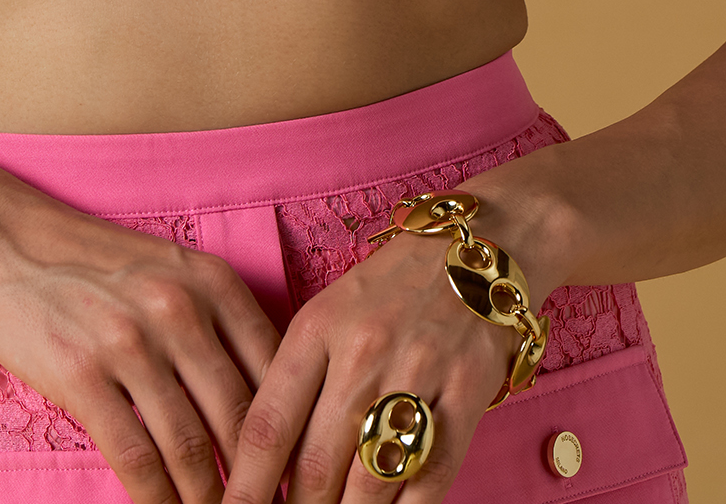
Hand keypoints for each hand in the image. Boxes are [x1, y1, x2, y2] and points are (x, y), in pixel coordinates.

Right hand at [0, 160, 279, 503]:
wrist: (8, 239)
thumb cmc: (96, 262)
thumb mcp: (173, 272)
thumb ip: (220, 325)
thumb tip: (268, 402)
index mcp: (213, 283)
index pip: (274, 374)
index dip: (290, 435)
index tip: (295, 476)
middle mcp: (180, 309)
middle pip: (239, 420)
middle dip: (256, 481)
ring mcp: (131, 342)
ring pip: (191, 448)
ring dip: (208, 500)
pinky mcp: (82, 374)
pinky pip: (136, 457)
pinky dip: (158, 500)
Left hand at [224, 230, 513, 503]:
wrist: (480, 247)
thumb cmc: (392, 289)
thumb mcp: (330, 314)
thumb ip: (299, 382)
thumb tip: (269, 465)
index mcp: (318, 327)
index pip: (267, 425)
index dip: (245, 488)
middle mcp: (363, 350)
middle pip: (315, 466)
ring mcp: (418, 372)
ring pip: (371, 483)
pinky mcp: (467, 392)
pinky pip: (431, 478)